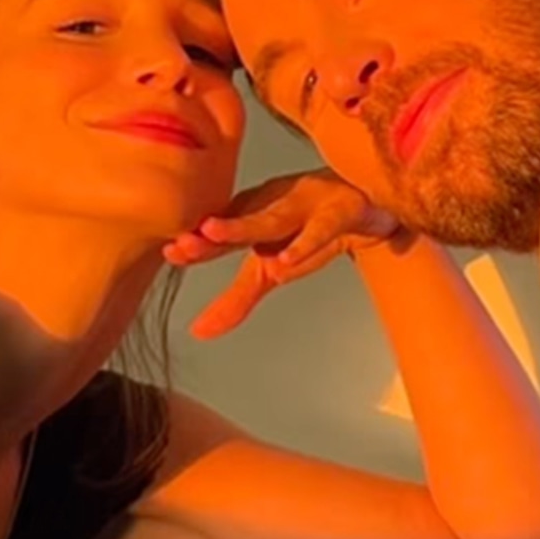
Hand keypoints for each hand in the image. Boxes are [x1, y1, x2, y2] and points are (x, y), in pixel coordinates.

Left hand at [165, 169, 398, 338]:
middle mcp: (275, 205)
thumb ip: (235, 301)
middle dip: (211, 233)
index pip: (221, 232)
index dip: (197, 243)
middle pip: (241, 222)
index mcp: (253, 216)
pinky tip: (287, 260)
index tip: (169, 253)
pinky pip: (323, 227)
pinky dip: (307, 242)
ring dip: (244, 225)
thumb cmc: (310, 233)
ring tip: (214, 233)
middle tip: (182, 243)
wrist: (370, 209)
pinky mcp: (343, 210)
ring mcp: (309, 205)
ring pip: (275, 218)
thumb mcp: (270, 271)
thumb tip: (197, 333)